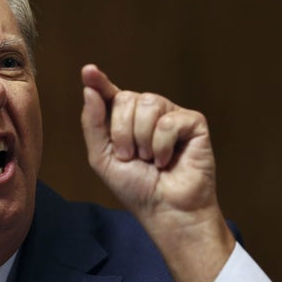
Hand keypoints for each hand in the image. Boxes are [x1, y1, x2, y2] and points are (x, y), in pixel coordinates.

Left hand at [80, 64, 233, 281]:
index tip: (88, 71)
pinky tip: (167, 159)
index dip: (98, 81)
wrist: (165, 210)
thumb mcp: (102, 157)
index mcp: (124, 119)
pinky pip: (169, 121)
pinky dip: (162, 145)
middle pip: (125, 99)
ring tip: (149, 159)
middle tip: (130, 157)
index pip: (109, 94)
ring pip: (147, 104)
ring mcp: (171, 114)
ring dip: (141, 139)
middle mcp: (147, 112)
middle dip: (121, 133)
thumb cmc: (136, 187)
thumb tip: (89, 89)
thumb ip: (93, 124)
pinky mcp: (193, 122)